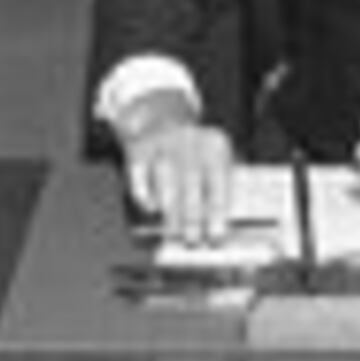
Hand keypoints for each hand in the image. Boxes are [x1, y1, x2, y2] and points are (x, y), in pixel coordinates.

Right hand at [112, 88, 237, 246]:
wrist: (160, 120)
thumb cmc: (194, 153)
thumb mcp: (215, 158)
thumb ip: (220, 187)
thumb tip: (218, 225)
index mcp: (214, 144)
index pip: (218, 180)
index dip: (217, 211)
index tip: (216, 235)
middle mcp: (188, 139)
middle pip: (191, 180)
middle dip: (192, 215)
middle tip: (193, 239)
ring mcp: (162, 142)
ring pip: (166, 178)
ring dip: (170, 209)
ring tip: (174, 232)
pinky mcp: (139, 148)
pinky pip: (140, 173)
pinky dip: (144, 193)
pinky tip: (151, 209)